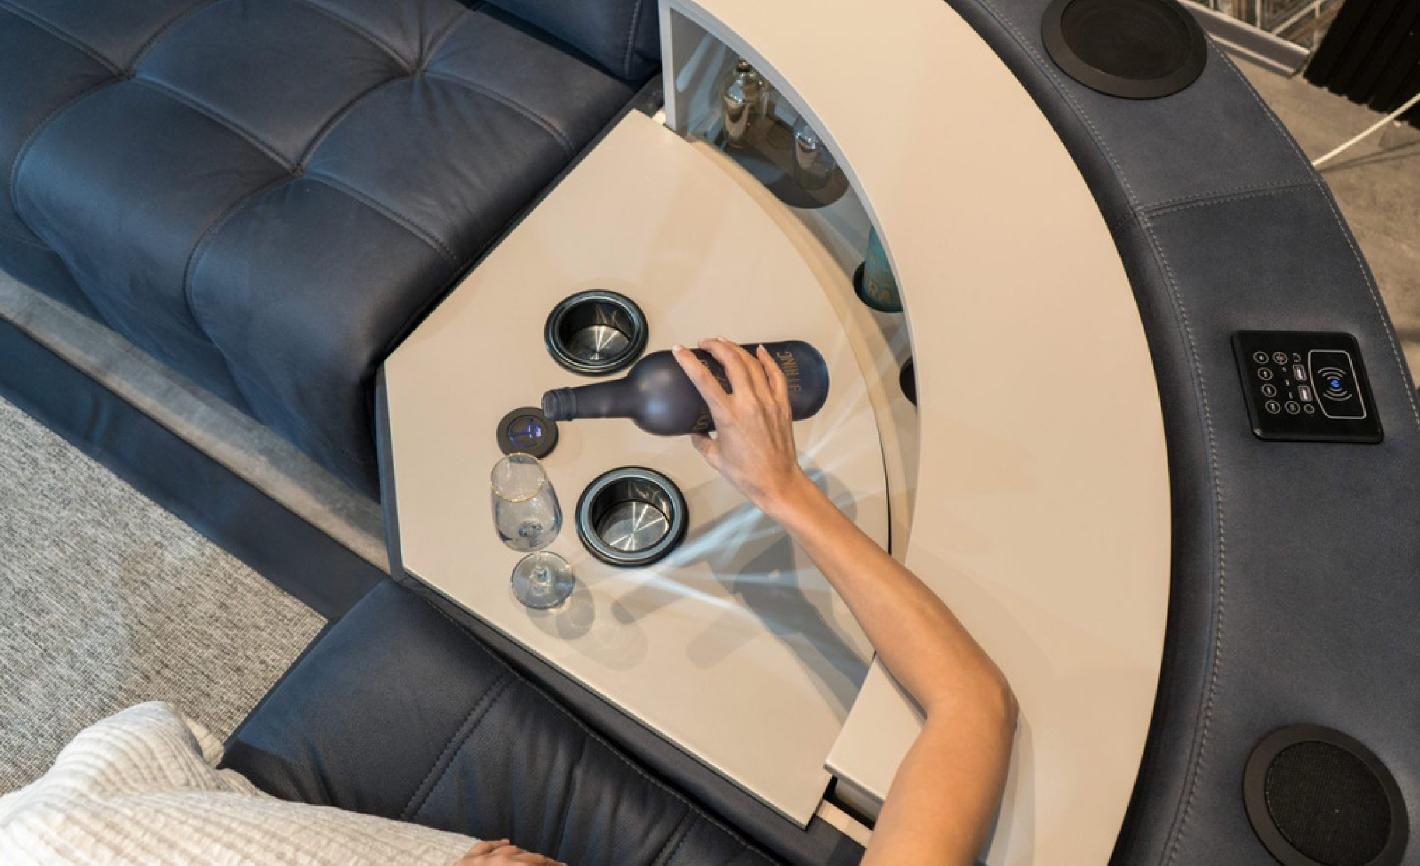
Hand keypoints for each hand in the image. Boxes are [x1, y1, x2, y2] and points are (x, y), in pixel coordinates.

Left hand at [455, 839, 564, 864]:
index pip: (537, 865)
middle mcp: (499, 860)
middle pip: (527, 858)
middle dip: (543, 862)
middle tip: (554, 864)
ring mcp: (481, 858)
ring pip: (509, 850)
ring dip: (524, 855)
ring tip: (534, 859)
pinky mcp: (466, 859)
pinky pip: (485, 846)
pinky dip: (498, 844)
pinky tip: (506, 842)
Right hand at [672, 338, 813, 515]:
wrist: (777, 481)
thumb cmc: (744, 473)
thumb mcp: (714, 458)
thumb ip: (701, 440)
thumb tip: (694, 430)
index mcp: (727, 415)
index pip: (704, 380)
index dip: (689, 361)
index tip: (679, 350)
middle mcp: (748, 402)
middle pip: (732, 362)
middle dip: (716, 346)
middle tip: (705, 343)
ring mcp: (768, 400)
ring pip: (752, 364)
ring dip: (737, 349)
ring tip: (724, 343)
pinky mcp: (782, 404)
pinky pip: (776, 375)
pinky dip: (767, 360)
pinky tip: (760, 350)